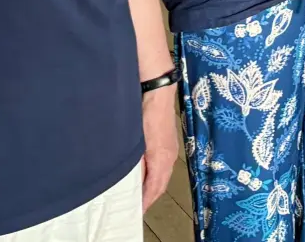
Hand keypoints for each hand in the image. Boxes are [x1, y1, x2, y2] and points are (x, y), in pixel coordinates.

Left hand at [140, 87, 178, 209]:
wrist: (157, 93)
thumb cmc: (146, 114)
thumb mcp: (137, 141)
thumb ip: (137, 161)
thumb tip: (134, 179)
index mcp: (161, 158)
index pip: (154, 187)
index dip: (146, 201)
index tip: (136, 210)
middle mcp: (169, 157)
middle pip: (161, 184)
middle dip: (150, 197)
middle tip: (138, 207)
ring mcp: (171, 150)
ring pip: (164, 176)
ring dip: (154, 187)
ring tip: (142, 196)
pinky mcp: (170, 143)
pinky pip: (164, 167)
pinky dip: (157, 176)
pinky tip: (148, 176)